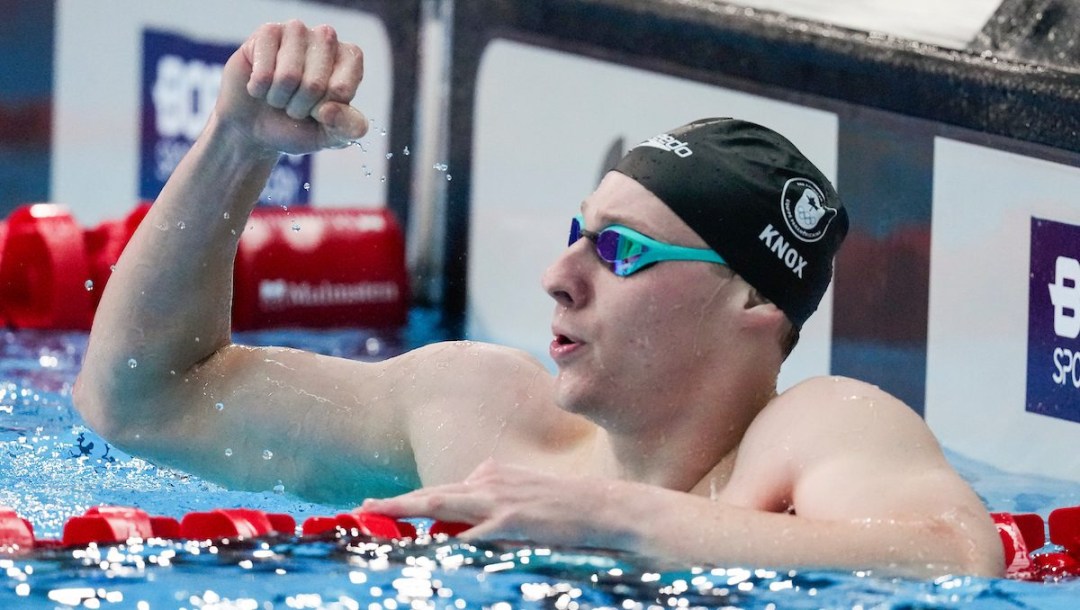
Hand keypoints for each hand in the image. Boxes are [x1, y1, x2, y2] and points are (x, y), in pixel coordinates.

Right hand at [214, 20, 367, 155]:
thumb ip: (347, 128)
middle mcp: (326, 38)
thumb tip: (330, 110)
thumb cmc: (298, 125)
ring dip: (279, 98)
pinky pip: (263, 72)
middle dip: (301, 106)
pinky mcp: (266, 32)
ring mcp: (296, 30)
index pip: (342, 89)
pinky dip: (259, 89)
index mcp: (350, 59)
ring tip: (278, 94)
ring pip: (288, 76)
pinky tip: (260, 84)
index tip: (319, 110)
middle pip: (315, 84)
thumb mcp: (330, 136)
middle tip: (294, 104)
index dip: (325, 110)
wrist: (255, 126)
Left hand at [362, 459, 639, 549]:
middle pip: (431, 495)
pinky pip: (470, 536)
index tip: (378, 505)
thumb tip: (466, 523)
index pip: (441, 489)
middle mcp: (489, 480)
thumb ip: (493, 505)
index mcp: (491, 473)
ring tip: (378, 520)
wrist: (603, 507)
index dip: (408, 499)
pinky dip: (446, 543)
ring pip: (440, 507)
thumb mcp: (524, 497)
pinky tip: (424, 551)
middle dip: (395, 503)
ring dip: (408, 515)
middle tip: (361, 509)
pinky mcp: (510, 521)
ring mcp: (497, 500)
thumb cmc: (567, 509)